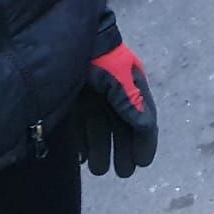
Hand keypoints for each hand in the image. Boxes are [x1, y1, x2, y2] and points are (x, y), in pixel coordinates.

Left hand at [79, 43, 157, 177]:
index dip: (145, 141)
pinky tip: (82, 157)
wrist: (68, 40)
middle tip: (124, 173)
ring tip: (100, 171)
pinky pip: (81, 126)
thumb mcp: (119, 80)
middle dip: (123, 150)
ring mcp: (92, 98)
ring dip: (102, 149)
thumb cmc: (99, 58)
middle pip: (121, 127)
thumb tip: (145, 128)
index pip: (143, 118)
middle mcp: (113, 94)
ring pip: (100, 129)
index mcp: (131, 87)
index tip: (143, 162)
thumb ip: (132, 103)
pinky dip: (83, 142)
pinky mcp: (72, 101)